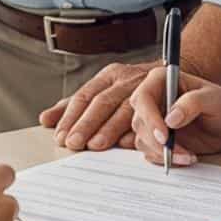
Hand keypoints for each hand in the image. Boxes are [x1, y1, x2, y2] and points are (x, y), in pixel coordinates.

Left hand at [39, 61, 155, 150]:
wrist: (174, 77)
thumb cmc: (134, 88)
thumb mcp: (104, 91)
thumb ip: (76, 105)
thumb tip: (46, 119)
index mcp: (109, 76)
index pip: (85, 96)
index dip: (72, 116)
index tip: (61, 137)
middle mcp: (126, 79)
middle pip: (102, 102)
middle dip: (87, 124)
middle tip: (75, 144)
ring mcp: (146, 87)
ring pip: (124, 108)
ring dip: (110, 128)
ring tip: (97, 144)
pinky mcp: (164, 98)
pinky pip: (150, 116)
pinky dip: (138, 131)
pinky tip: (128, 144)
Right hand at [130, 67, 220, 164]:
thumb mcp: (213, 99)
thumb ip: (192, 103)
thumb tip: (170, 118)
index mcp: (162, 80)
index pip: (143, 98)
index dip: (150, 118)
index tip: (165, 136)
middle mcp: (155, 99)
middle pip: (139, 122)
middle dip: (156, 141)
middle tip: (179, 152)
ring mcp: (156, 119)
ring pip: (142, 140)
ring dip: (162, 153)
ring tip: (188, 155)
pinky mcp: (160, 137)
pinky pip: (151, 152)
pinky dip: (166, 160)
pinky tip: (185, 157)